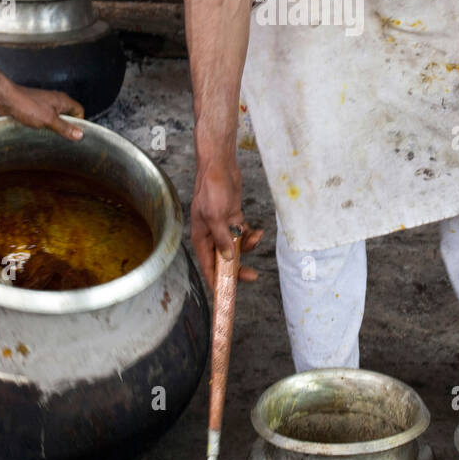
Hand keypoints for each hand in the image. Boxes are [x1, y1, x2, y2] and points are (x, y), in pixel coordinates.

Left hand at [0, 85, 84, 140]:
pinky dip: (43, 124)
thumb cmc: (26, 105)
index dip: (78, 123)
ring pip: (56, 117)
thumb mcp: (49, 120)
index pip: (79, 111)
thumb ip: (65, 128)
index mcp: (63, 100)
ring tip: (47, 132)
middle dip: (65, 126)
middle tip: (60, 135)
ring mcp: (45, 104)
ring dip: (53, 126)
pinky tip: (37, 130)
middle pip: (68, 115)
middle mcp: (56, 100)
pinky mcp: (36, 108)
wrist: (7, 99)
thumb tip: (79, 134)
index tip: (73, 132)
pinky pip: (45, 118)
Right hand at [191, 157, 262, 290]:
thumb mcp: (216, 216)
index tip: (226, 294)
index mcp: (201, 237)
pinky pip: (243, 234)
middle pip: (224, 259)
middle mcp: (211, 234)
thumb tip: (227, 258)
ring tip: (256, 239)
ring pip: (236, 247)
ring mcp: (223, 226)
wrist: (220, 166)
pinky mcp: (233, 218)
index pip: (207, 265)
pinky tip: (257, 232)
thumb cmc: (212, 188)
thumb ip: (221, 239)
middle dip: (237, 268)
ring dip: (247, 247)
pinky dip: (251, 236)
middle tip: (252, 275)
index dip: (216, 281)